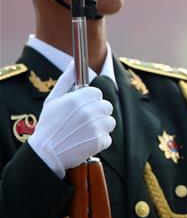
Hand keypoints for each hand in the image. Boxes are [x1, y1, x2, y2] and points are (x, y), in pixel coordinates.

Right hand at [29, 62, 113, 177]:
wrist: (45, 153)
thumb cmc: (48, 125)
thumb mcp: (53, 100)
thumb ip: (65, 80)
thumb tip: (72, 63)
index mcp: (78, 99)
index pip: (97, 93)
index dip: (90, 100)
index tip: (82, 107)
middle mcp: (89, 111)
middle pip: (106, 106)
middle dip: (97, 113)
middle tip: (84, 121)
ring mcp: (96, 126)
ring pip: (110, 122)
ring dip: (101, 127)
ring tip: (84, 132)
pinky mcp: (99, 141)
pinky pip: (108, 138)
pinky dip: (99, 141)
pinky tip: (85, 142)